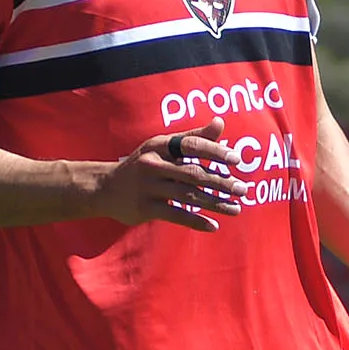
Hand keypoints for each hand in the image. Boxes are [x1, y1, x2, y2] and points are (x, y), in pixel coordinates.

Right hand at [96, 119, 248, 230]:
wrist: (105, 188)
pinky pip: (176, 215)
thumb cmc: (142, 165)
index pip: (192, 145)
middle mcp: (154, 164)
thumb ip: (192, 137)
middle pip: (193, 173)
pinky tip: (213, 226)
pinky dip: (196, 221)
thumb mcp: (163, 146)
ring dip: (215, 203)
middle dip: (221, 182)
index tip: (236, 160)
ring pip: (188, 196)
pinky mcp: (146, 208)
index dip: (215, 152)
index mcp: (160, 145)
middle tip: (242, 190)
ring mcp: (149, 187)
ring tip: (236, 209)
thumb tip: (221, 123)